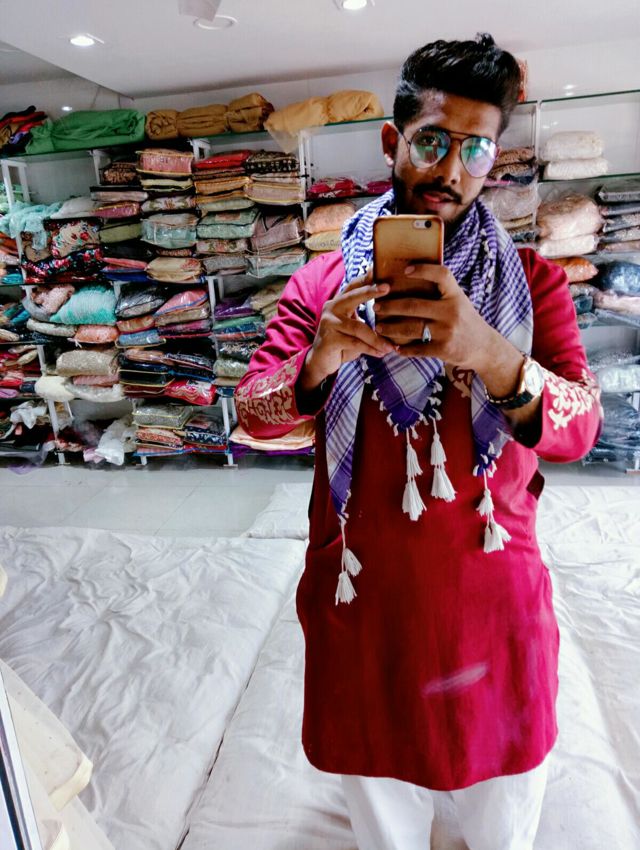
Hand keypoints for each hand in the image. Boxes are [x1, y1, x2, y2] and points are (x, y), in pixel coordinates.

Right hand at [300, 271, 395, 392]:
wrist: (321, 361)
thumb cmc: (343, 342)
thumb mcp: (355, 326)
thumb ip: (366, 316)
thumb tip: (394, 309)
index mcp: (339, 302)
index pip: (354, 285)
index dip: (366, 277)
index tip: (380, 269)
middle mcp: (332, 308)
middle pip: (353, 297)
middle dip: (371, 291)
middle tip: (387, 287)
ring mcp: (328, 323)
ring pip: (358, 328)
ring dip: (377, 338)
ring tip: (391, 346)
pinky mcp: (329, 339)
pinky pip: (354, 343)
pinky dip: (370, 349)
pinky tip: (381, 353)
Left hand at [373, 264, 495, 371]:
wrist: (484, 347)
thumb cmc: (465, 320)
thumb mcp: (458, 301)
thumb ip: (441, 292)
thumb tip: (411, 276)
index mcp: (455, 295)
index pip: (441, 275)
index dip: (423, 270)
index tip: (405, 269)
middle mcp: (452, 311)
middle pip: (413, 305)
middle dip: (390, 306)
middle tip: (376, 306)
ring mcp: (447, 331)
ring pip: (411, 328)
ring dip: (391, 328)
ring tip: (379, 326)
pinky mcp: (443, 349)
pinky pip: (417, 349)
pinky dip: (403, 349)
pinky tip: (394, 347)